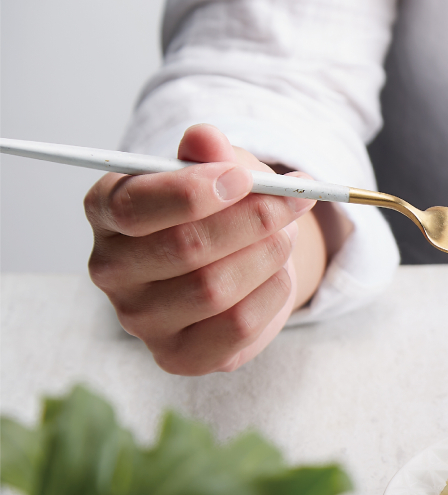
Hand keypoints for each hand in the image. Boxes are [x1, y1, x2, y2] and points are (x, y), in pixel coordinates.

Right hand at [85, 124, 325, 374]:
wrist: (240, 262)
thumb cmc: (221, 208)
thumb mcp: (218, 170)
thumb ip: (211, 154)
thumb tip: (205, 138)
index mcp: (106, 210)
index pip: (135, 206)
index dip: (195, 193)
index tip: (244, 178)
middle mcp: (110, 268)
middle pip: (185, 248)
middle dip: (252, 220)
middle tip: (294, 201)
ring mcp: (138, 319)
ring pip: (214, 289)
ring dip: (267, 256)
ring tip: (286, 235)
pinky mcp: (176, 356)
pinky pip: (235, 326)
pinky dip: (271, 294)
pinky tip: (278, 275)